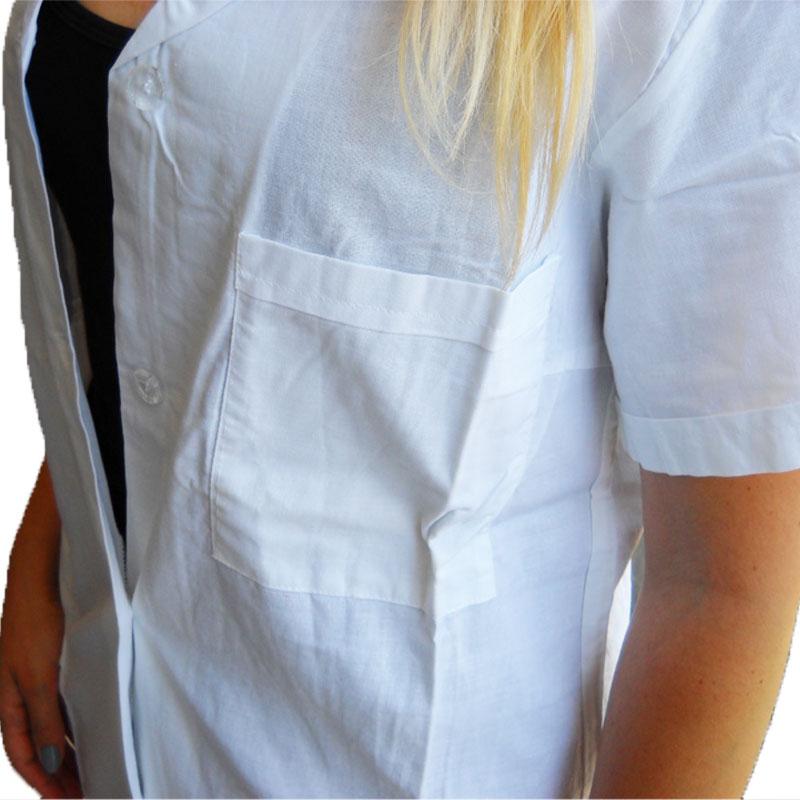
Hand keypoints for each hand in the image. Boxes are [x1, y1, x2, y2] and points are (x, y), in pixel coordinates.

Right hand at [0, 518, 82, 797]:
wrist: (44, 573)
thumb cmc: (36, 623)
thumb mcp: (40, 678)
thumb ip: (44, 721)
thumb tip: (48, 766)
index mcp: (9, 701)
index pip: (23, 755)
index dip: (44, 782)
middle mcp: (22, 692)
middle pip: (40, 744)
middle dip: (60, 771)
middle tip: (88, 791)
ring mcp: (41, 675)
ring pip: (55, 723)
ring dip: (71, 748)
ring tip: (96, 767)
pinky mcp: (59, 659)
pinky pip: (67, 700)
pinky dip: (79, 720)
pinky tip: (98, 726)